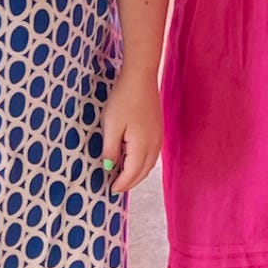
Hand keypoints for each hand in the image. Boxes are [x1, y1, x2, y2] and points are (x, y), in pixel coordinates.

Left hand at [100, 71, 161, 193]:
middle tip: (116, 187)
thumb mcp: (111, 126)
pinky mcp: (158, 128)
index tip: (110, 190)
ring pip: (149, 163)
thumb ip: (111, 150)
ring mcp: (158, 136)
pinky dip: (142, 162)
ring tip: (123, 175)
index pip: (132, 173)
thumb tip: (109, 168)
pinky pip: (151, 153)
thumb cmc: (124, 99)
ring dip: (137, 173)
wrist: (141, 77)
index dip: (121, 184)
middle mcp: (154, 144)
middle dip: (130, 182)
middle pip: (143, 172)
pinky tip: (133, 158)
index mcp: (142, 146)